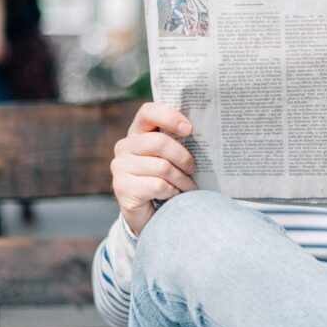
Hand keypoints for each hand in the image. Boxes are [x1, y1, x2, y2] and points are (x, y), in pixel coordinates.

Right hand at [111, 103, 197, 234]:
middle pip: (159, 142)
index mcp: (138, 132)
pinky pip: (158, 185)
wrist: (150, 214)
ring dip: (182, 180)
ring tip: (188, 187)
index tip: (189, 130)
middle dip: (183, 157)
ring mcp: (120, 167)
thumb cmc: (166, 180)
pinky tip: (174, 196)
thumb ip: (178, 142)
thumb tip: (206, 132)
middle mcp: (124, 147)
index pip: (148, 111)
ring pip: (162, 167)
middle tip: (193, 168)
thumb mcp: (171, 158)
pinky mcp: (122, 188)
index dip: (169, 117)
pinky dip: (173, 192)